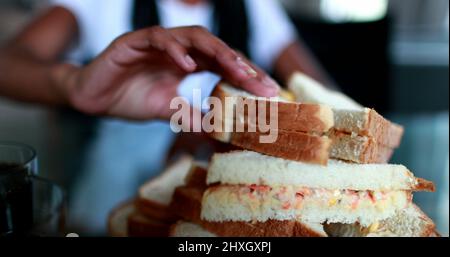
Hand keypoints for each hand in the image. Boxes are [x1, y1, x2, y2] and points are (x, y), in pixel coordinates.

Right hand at [57, 26, 278, 119]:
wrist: (93, 98)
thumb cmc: (131, 98)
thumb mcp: (170, 111)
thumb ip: (195, 116)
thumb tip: (224, 131)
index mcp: (189, 62)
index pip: (224, 64)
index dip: (247, 75)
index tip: (269, 92)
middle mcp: (178, 49)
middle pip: (216, 48)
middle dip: (241, 63)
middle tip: (260, 83)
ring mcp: (157, 43)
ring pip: (193, 36)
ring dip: (216, 51)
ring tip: (235, 69)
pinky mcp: (134, 41)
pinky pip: (158, 39)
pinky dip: (175, 50)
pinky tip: (188, 65)